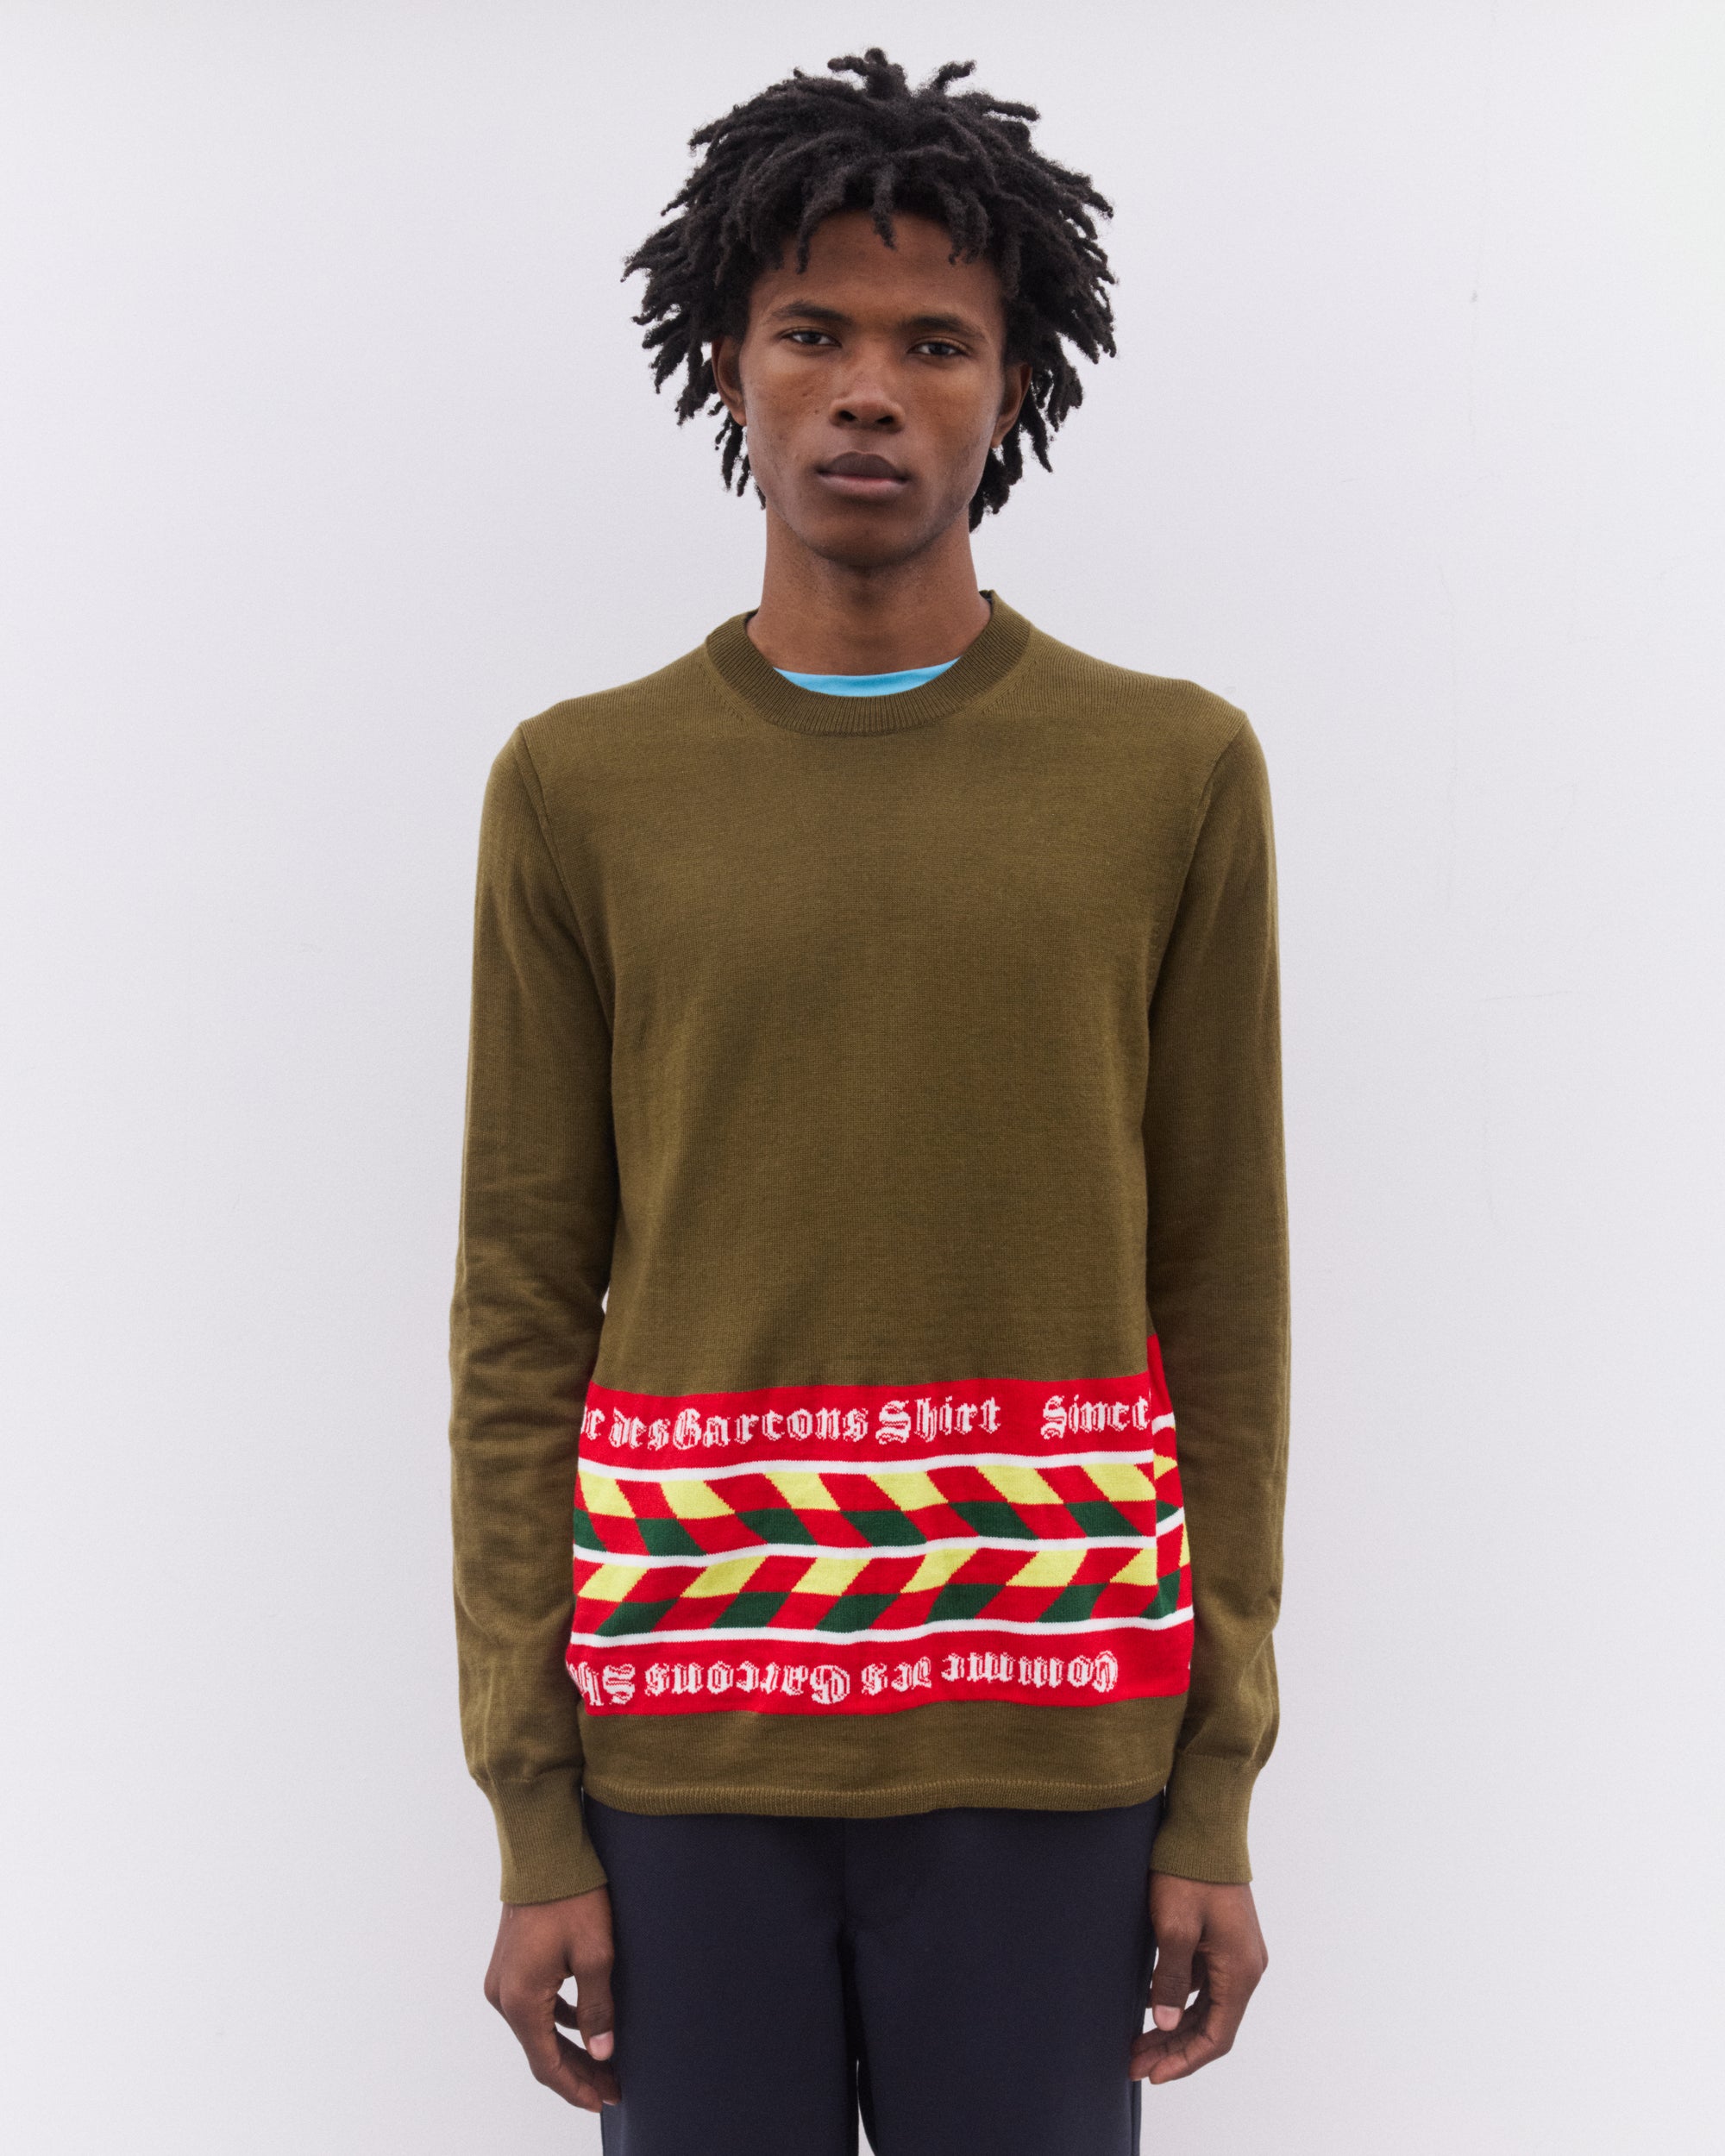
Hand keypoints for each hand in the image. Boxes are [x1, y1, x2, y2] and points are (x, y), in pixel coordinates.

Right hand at [483, 1885, 619, 2111]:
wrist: (543, 1851)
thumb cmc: (572, 1897)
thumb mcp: (595, 1954)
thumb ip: (597, 2008)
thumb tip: (601, 2052)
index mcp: (521, 2000)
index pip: (548, 2064)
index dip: (577, 2088)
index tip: (605, 2100)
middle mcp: (503, 1996)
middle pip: (541, 2051)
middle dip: (577, 2073)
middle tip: (612, 2086)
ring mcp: (502, 1979)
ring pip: (537, 2029)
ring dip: (568, 2048)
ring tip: (604, 2062)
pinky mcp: (509, 1964)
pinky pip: (533, 2006)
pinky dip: (558, 2021)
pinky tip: (583, 2023)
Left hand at [1130, 1873, 1266, 2084]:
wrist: (1204, 1828)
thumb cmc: (1188, 1873)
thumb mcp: (1173, 1927)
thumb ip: (1170, 1978)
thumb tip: (1165, 2023)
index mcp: (1240, 1971)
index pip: (1216, 2036)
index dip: (1184, 2061)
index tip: (1153, 2075)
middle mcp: (1245, 1967)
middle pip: (1210, 2026)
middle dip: (1172, 2049)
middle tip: (1134, 2064)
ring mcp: (1235, 1953)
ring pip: (1205, 2006)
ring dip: (1173, 2028)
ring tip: (1136, 2044)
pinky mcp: (1222, 1940)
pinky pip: (1202, 1984)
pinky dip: (1177, 2000)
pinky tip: (1147, 2006)